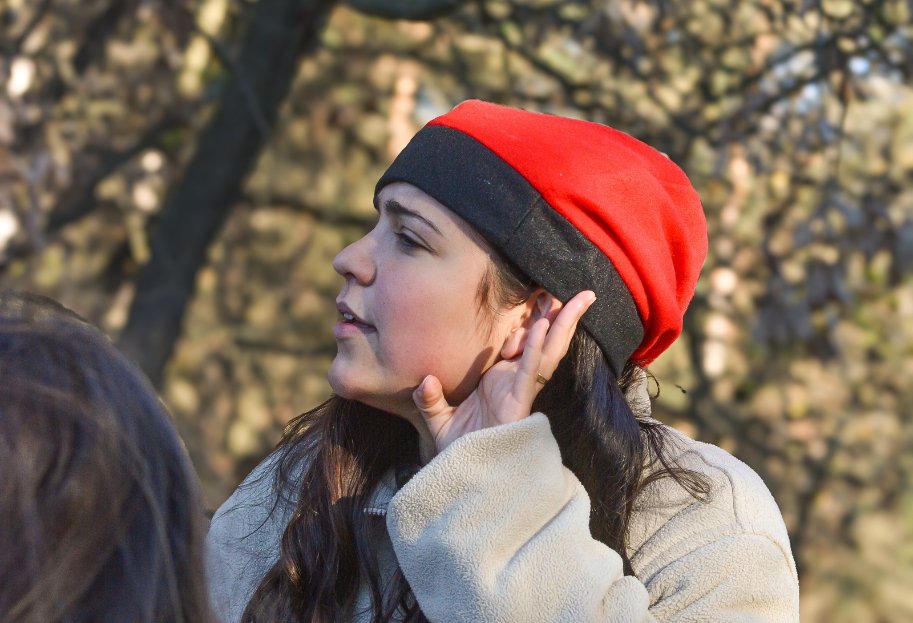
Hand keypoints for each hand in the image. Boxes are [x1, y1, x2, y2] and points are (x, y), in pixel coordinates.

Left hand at [412, 290, 596, 453]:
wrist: (462, 476)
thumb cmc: (457, 449)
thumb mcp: (438, 418)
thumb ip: (430, 398)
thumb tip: (423, 380)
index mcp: (501, 380)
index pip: (521, 344)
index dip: (532, 321)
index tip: (538, 298)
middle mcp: (515, 382)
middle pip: (545, 343)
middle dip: (563, 317)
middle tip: (580, 292)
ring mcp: (519, 390)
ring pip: (547, 352)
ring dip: (562, 326)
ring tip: (581, 299)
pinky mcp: (518, 402)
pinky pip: (529, 371)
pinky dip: (534, 349)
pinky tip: (541, 327)